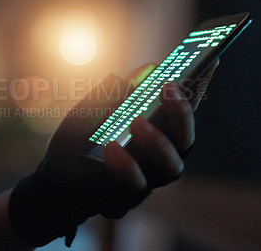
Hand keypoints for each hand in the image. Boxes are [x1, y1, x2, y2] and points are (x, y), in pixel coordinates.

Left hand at [8, 60, 218, 246]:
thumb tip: (143, 70)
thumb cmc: (75, 142)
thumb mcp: (88, 110)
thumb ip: (113, 93)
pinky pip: (136, 187)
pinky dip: (126, 166)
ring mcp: (145, 180)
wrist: (51, 181)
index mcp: (152, 133)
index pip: (181, 111)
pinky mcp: (127, 200)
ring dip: (158, 141)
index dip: (199, 87)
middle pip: (185, 140)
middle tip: (169, 88)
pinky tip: (111, 148)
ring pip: (171, 168)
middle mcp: (156, 157)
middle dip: (182, 114)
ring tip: (137, 121)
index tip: (209, 59)